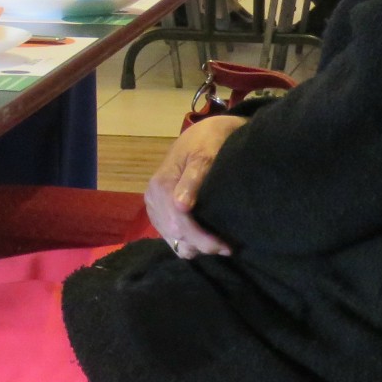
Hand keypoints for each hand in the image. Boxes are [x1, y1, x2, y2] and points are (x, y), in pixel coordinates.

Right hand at [144, 115, 243, 258]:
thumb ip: (192, 179)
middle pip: (175, 234)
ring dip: (194, 246)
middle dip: (201, 246)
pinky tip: (203, 239)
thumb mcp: (203, 154)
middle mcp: (153, 198)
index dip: (202, 239)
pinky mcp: (159, 211)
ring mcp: (154, 205)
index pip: (178, 222)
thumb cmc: (207, 141)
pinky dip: (186, 242)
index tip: (227, 246)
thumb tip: (180, 206)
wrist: (201, 133)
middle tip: (228, 248)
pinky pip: (170, 236)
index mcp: (161, 185)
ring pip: (172, 239)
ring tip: (217, 244)